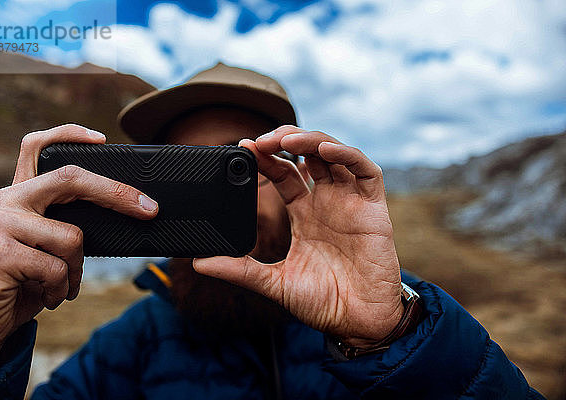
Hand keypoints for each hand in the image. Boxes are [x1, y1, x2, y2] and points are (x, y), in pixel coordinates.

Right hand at [0, 124, 158, 383]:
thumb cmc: (19, 283)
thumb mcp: (44, 248)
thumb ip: (65, 225)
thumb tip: (124, 215)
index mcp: (19, 196)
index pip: (37, 147)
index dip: (69, 135)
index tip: (102, 140)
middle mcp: (5, 201)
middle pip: (72, 179)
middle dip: (118, 194)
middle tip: (149, 209)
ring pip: (73, 237)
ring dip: (76, 270)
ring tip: (60, 285)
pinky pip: (57, 268)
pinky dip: (61, 289)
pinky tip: (46, 297)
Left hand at [194, 125, 402, 345]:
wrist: (358, 324)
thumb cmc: (322, 303)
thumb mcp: (274, 282)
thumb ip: (240, 270)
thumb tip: (200, 262)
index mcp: (304, 214)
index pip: (283, 173)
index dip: (266, 158)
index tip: (243, 148)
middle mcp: (326, 202)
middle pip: (306, 156)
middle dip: (284, 141)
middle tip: (261, 140)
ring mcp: (350, 202)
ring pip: (334, 155)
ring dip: (311, 140)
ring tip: (286, 139)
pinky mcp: (374, 208)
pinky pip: (366, 171)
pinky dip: (347, 155)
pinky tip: (324, 151)